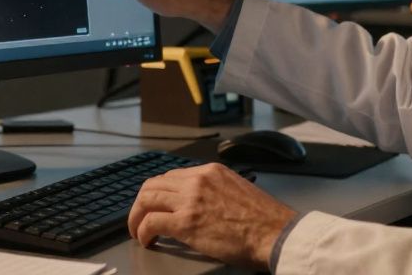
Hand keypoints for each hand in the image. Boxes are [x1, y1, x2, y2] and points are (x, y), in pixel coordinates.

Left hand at [127, 163, 297, 269]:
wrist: (274, 233)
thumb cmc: (263, 219)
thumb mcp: (237, 189)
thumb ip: (214, 191)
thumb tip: (198, 204)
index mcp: (210, 171)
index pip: (171, 176)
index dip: (158, 193)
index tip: (155, 205)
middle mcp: (197, 180)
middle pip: (153, 184)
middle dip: (141, 203)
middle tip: (139, 218)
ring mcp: (190, 199)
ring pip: (146, 199)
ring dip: (137, 216)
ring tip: (138, 231)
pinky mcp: (186, 222)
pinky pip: (151, 222)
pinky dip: (143, 232)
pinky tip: (147, 241)